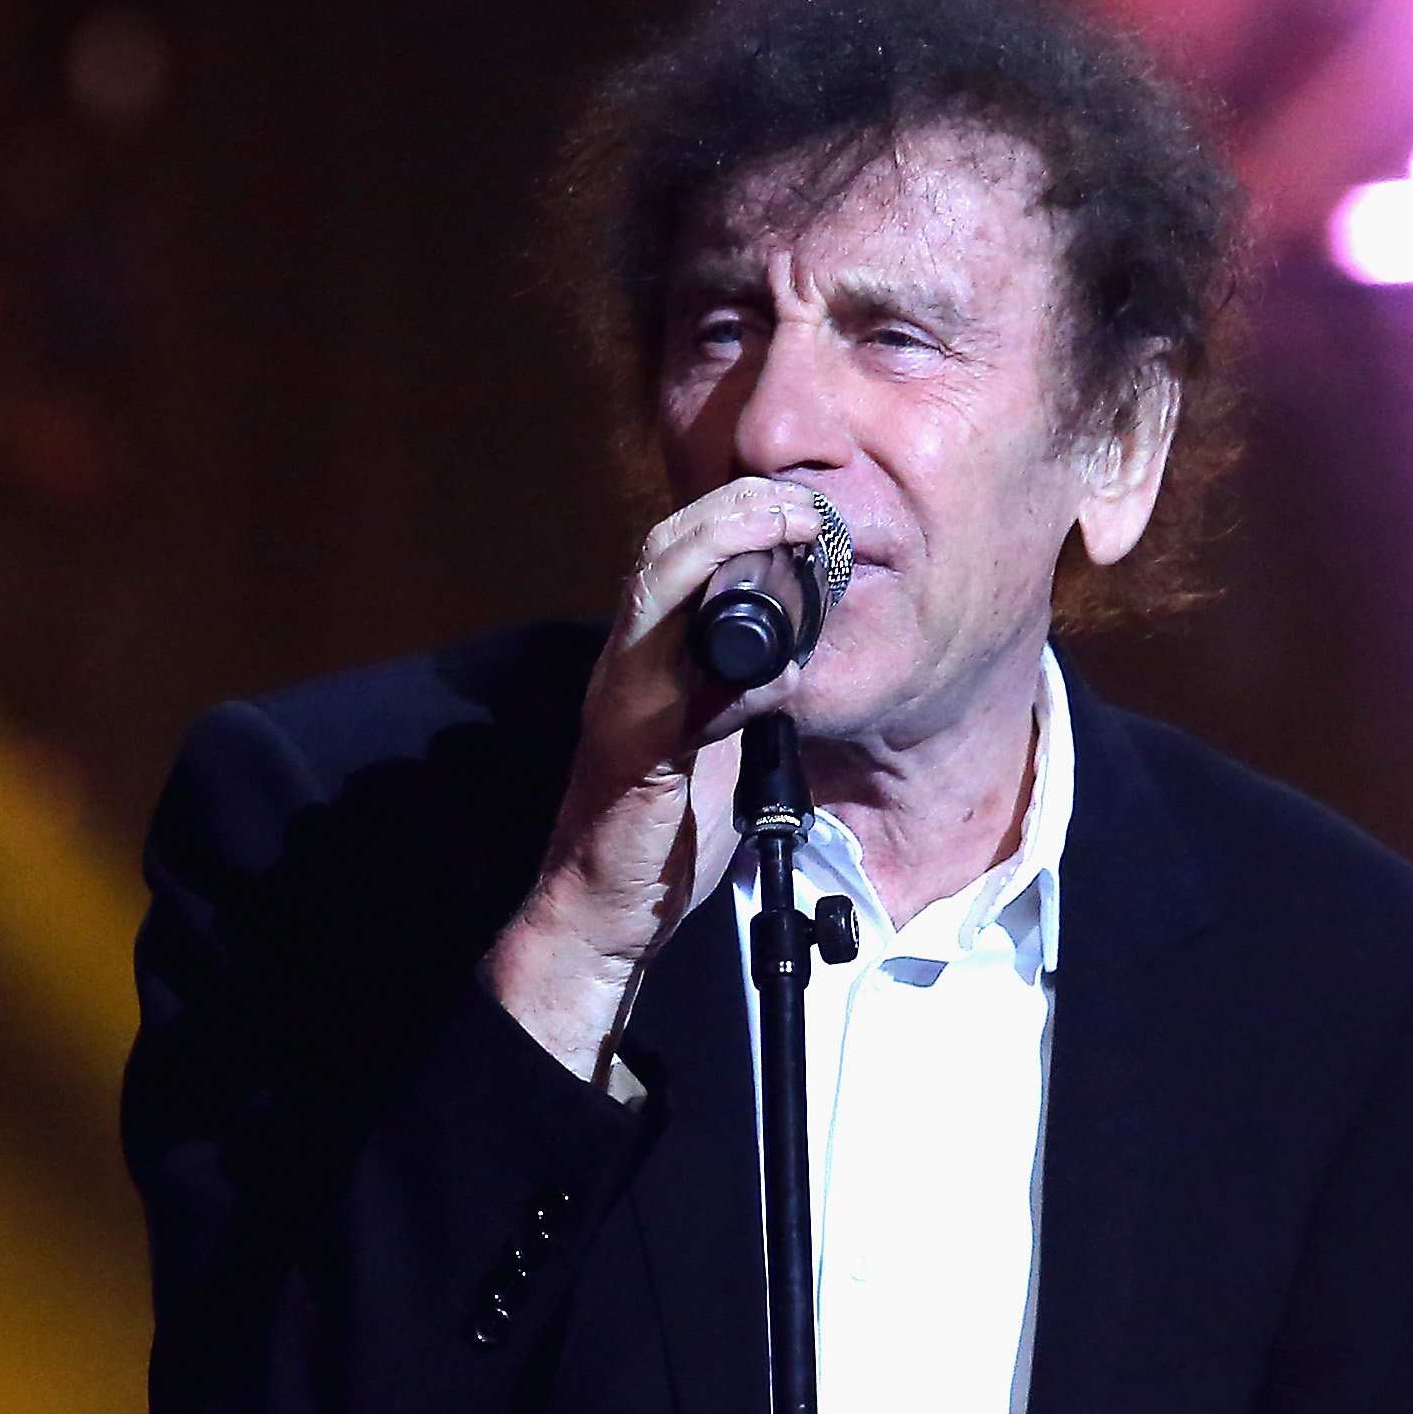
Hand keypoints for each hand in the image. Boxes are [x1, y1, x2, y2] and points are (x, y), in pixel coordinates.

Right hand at [484, 476, 835, 1071]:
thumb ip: (738, 695)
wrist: (605, 912)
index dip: (734, 514)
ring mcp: (623, 702)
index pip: (675, 557)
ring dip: (723, 542)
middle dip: (735, 508)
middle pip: (662, 550)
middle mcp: (624, 666)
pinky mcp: (634, 750)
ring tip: (789, 524)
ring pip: (654, 589)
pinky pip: (671, 679)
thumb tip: (791, 659)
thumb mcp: (712, 743)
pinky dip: (724, 647)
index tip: (802, 505)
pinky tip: (775, 643)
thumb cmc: (658, 835)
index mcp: (645, 662)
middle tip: (807, 500)